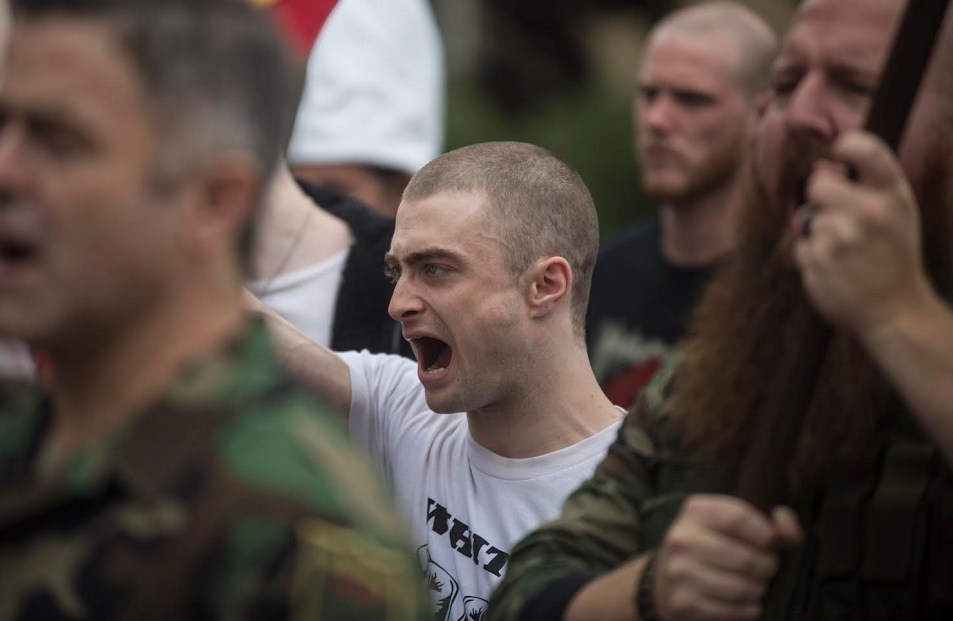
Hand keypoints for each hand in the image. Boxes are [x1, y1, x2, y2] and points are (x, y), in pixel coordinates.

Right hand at [653, 495, 801, 620]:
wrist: (666, 584)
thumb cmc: (712, 551)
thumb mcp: (735, 528)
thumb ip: (771, 526)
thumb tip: (788, 528)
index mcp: (695, 512)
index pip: (740, 518)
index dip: (765, 534)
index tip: (770, 543)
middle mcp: (682, 539)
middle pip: (746, 558)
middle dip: (767, 567)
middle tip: (764, 569)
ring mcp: (680, 573)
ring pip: (742, 588)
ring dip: (758, 590)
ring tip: (754, 585)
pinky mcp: (683, 603)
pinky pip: (735, 610)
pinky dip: (749, 609)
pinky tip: (743, 602)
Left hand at [794, 131, 934, 339]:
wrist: (894, 311)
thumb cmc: (892, 255)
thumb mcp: (896, 214)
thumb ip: (866, 187)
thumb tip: (821, 169)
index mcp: (893, 197)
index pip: (868, 151)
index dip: (847, 145)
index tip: (839, 151)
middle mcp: (869, 214)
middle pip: (818, 185)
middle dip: (821, 197)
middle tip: (841, 217)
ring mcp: (841, 239)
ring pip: (810, 220)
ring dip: (821, 235)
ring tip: (848, 254)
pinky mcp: (818, 262)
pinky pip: (802, 247)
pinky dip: (814, 257)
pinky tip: (838, 269)